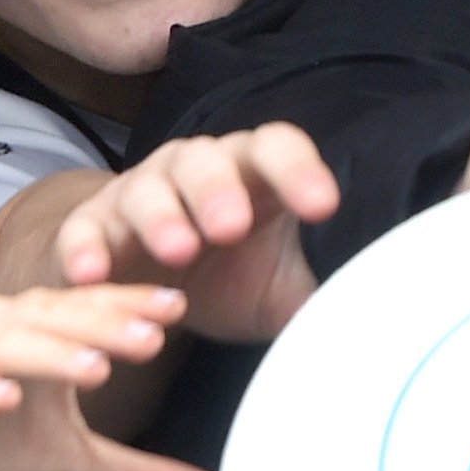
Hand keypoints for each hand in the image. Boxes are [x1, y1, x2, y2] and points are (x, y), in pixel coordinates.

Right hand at [0, 285, 216, 470]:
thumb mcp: (65, 464)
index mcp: (30, 330)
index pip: (87, 309)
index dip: (130, 305)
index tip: (180, 307)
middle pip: (52, 318)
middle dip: (103, 324)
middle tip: (154, 336)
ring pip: (0, 344)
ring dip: (47, 352)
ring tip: (95, 367)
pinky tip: (6, 398)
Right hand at [52, 125, 338, 341]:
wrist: (149, 294)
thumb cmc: (233, 283)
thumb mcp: (284, 293)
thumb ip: (328, 299)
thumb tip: (384, 321)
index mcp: (253, 176)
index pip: (278, 149)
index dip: (299, 171)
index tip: (323, 207)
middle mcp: (195, 172)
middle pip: (207, 160)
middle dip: (219, 189)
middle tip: (233, 226)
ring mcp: (138, 193)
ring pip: (145, 188)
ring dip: (161, 215)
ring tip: (178, 250)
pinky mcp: (91, 230)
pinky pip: (84, 231)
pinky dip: (86, 249)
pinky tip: (94, 275)